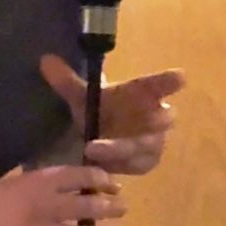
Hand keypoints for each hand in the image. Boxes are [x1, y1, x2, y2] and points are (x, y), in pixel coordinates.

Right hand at [0, 166, 126, 225]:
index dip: (99, 178)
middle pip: (87, 204)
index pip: (78, 175)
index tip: (112, 182)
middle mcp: (47, 206)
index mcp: (37, 183)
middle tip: (122, 208)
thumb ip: (32, 186)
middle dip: (108, 206)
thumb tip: (54, 186)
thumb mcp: (8, 185)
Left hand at [40, 55, 184, 173]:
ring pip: (149, 146)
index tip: (180, 78)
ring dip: (125, 149)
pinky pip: (140, 165)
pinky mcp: (147, 160)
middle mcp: (154, 116)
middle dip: (155, 121)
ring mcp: (154, 140)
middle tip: (147, 120)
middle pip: (164, 119)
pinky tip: (100, 165)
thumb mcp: (80, 96)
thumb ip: (66, 81)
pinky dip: (121, 165)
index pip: (159, 84)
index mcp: (143, 93)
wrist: (101, 131)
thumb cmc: (98, 108)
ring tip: (95, 149)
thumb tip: (45, 60)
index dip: (170, 82)